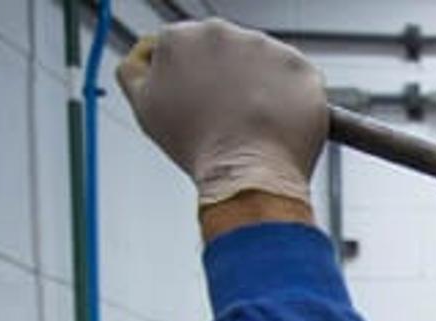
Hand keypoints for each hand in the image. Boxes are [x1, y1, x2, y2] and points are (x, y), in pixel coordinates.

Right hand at [116, 19, 325, 208]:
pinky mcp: (300, 66)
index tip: (207, 100)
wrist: (247, 173)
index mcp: (180, 37)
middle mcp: (223, 32)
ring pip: (264, 64)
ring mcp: (265, 47)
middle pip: (229, 52)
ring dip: (263, 87)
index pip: (192, 48)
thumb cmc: (199, 147)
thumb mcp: (144, 105)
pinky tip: (278, 121)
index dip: (199, 78)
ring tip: (255, 122)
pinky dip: (293, 99)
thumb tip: (146, 55)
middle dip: (231, 79)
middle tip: (231, 115)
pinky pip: (297, 79)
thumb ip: (136, 69)